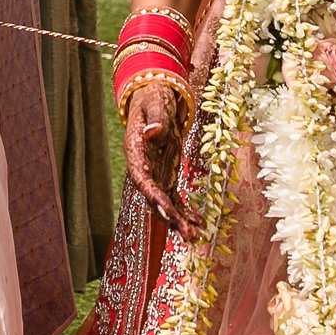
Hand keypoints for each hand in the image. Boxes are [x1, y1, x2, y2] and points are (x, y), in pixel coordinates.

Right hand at [123, 82, 198, 239]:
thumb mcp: (155, 103)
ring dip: (179, 221)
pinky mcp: (166, 176)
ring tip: (197, 236)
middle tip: (188, 234)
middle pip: (154, 198)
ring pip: (165, 204)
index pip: (142, 179)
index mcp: (136, 152)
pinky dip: (186, 212)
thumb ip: (155, 118)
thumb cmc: (153, 98)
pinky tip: (200, 224)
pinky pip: (175, 199)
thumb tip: (153, 132)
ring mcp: (155, 174)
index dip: (153, 196)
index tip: (166, 210)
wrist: (154, 99)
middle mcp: (143, 168)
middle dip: (170, 218)